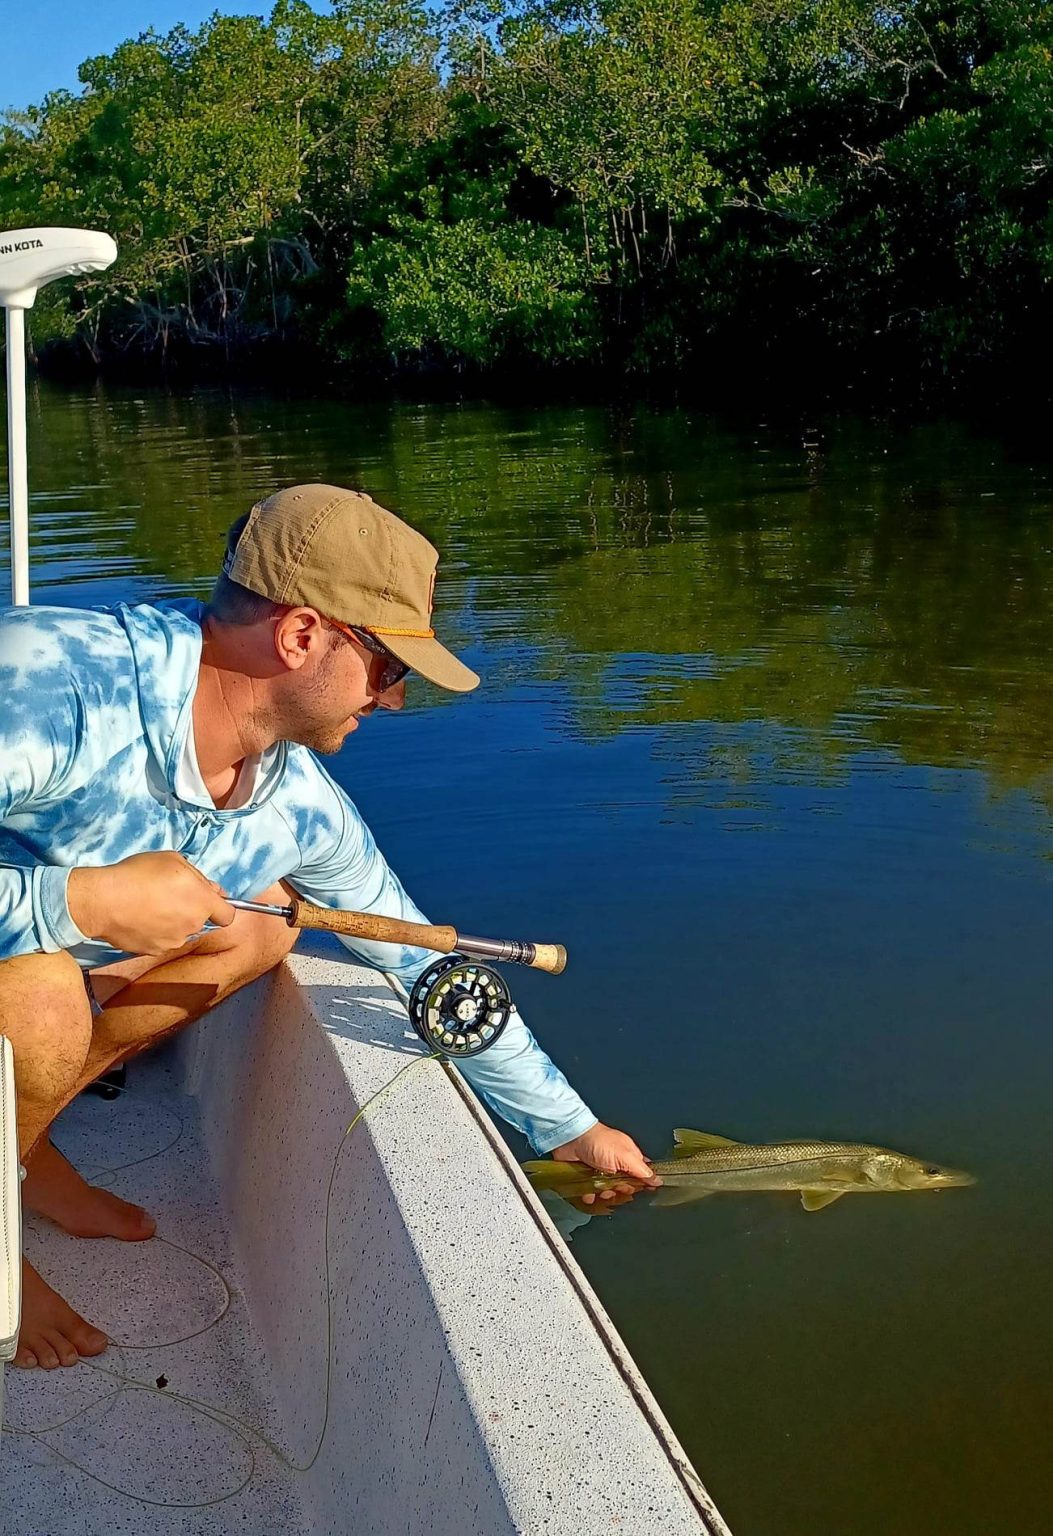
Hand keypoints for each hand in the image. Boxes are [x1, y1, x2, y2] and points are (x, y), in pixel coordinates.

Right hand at [68, 851, 234, 955]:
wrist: (104, 900)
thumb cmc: (139, 874)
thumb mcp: (174, 860)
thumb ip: (197, 876)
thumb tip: (208, 888)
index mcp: (202, 902)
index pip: (228, 915)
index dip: (220, 907)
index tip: (207, 899)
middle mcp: (193, 925)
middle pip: (200, 920)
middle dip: (190, 909)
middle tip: (168, 894)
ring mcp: (173, 941)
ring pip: (180, 931)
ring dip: (171, 921)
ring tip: (148, 906)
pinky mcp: (153, 950)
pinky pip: (160, 940)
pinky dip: (154, 931)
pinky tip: (138, 918)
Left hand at [550, 1121, 660, 1206]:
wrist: (570, 1139)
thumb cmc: (599, 1142)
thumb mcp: (625, 1156)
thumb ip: (641, 1170)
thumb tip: (658, 1181)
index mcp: (628, 1156)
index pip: (641, 1174)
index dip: (640, 1185)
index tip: (636, 1191)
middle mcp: (616, 1164)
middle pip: (624, 1186)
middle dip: (620, 1190)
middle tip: (615, 1186)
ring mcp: (600, 1170)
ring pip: (608, 1191)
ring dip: (604, 1194)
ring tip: (599, 1188)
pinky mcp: (586, 1176)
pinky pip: (591, 1192)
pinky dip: (589, 1194)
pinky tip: (588, 1192)